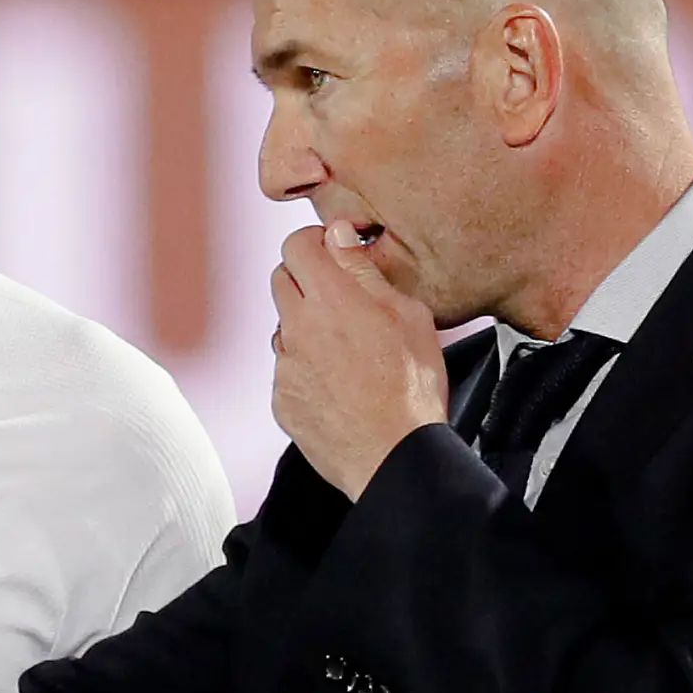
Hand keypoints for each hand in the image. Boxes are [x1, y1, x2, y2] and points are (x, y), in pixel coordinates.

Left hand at [270, 225, 449, 496]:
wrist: (393, 456)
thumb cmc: (412, 388)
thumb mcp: (408, 315)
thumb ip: (364, 271)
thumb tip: (338, 236)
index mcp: (331, 298)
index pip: (296, 244)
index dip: (314, 243)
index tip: (332, 252)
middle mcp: (298, 327)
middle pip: (280, 280)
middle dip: (305, 279)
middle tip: (340, 297)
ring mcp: (285, 367)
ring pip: (284, 328)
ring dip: (306, 328)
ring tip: (346, 351)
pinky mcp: (281, 400)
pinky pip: (287, 372)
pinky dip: (306, 371)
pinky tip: (339, 386)